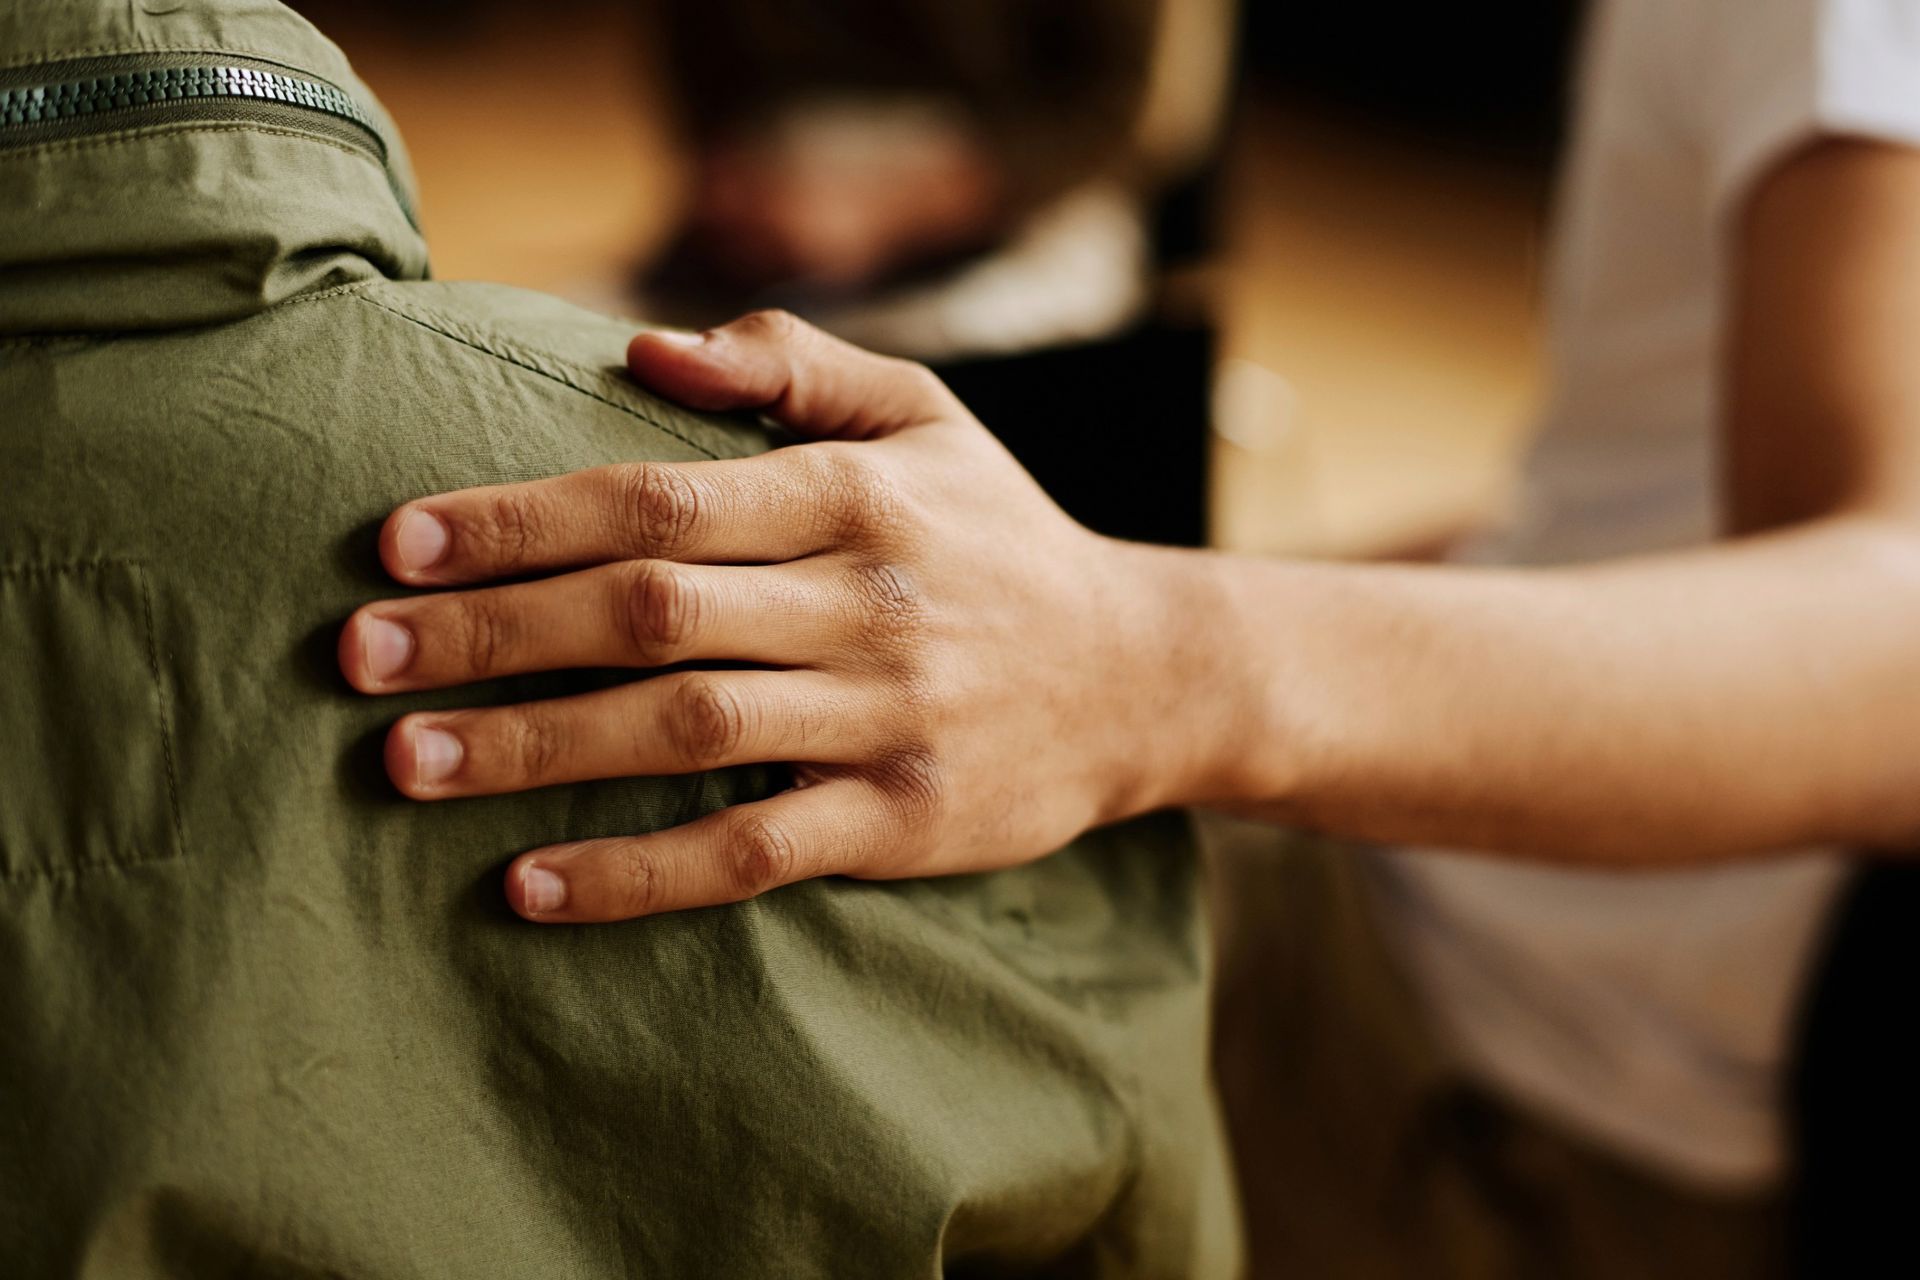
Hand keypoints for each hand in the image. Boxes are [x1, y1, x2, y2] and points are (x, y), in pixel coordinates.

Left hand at [340, 313, 1227, 922]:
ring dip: (537, 749)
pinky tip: (531, 884)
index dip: (522, 520)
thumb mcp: (926, 415)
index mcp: (858, 494)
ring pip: (687, 733)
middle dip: (494, 631)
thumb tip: (644, 350)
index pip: (659, 499)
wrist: (1141, 675)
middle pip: (651, 613)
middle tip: (359, 654)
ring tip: (407, 762)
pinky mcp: (901, 822)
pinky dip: (639, 873)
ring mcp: (887, 720)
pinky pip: (752, 852)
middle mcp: (869, 602)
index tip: (398, 545)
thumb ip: (792, 362)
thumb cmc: (1001, 535)